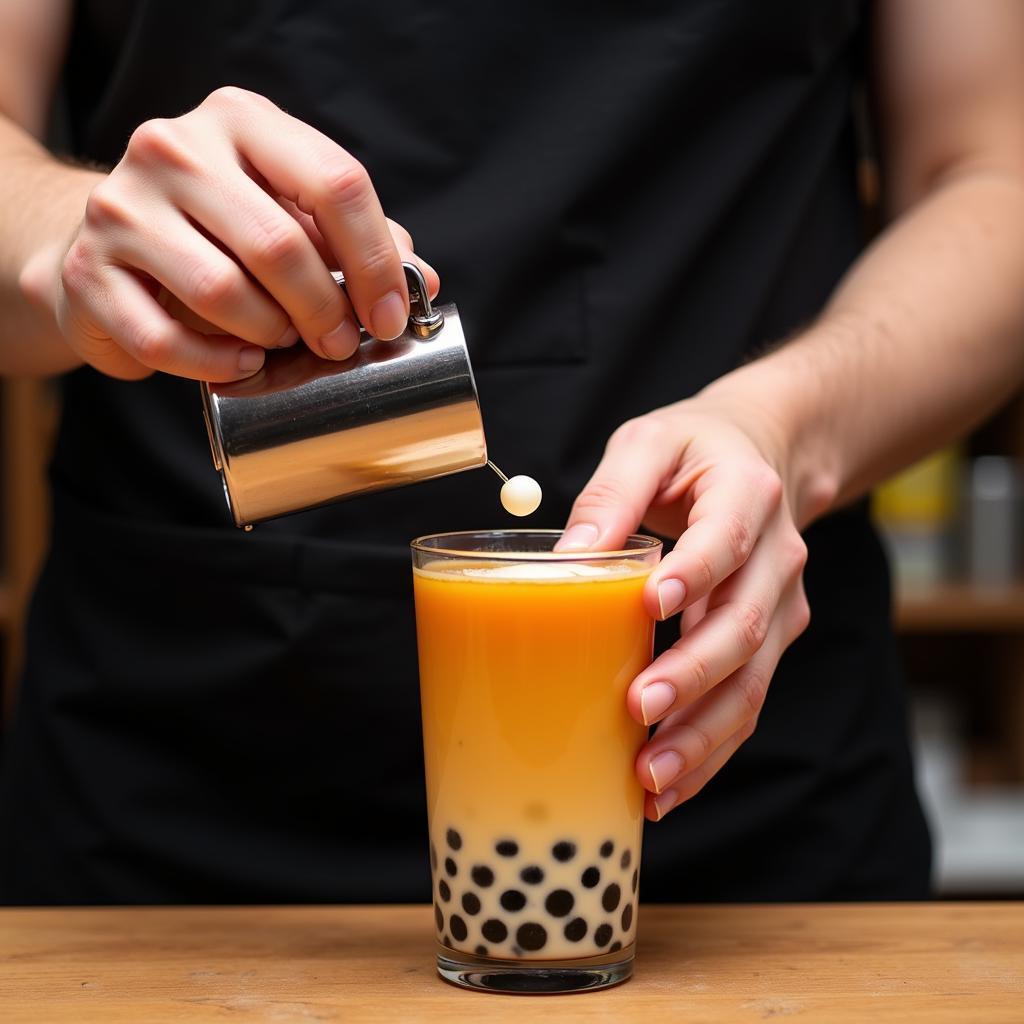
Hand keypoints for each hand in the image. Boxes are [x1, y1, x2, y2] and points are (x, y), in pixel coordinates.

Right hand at [50, 87, 436, 380]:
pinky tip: (241, 364)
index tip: (390, 316)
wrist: (105, 243)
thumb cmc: (217, 232)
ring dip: (271, 333)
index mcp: (242, 122)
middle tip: (340, 343)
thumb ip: (353, 239)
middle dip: (325, 309)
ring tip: (282, 342)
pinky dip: (216, 365)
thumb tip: (420, 279)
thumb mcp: (288, 211)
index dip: (374, 260)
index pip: (335, 182)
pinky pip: (165, 340)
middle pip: (279, 243)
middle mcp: (176, 149)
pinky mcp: (88, 272)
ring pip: (222, 291)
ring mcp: (122, 207)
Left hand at [557, 391, 809, 820]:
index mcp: (747, 495)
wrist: (761, 456)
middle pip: (743, 626)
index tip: (651, 605)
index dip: (694, 575)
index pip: (726, 540)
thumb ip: (612, 492)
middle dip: (692, 675)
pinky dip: (710, 750)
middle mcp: (777, 557)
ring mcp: (780, 607)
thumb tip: (568, 557)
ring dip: (703, 735)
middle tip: (638, 707)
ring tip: (652, 779)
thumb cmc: (694, 452)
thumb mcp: (647, 444)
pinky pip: (746, 703)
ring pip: (753, 682)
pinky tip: (669, 786)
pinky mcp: (770, 642)